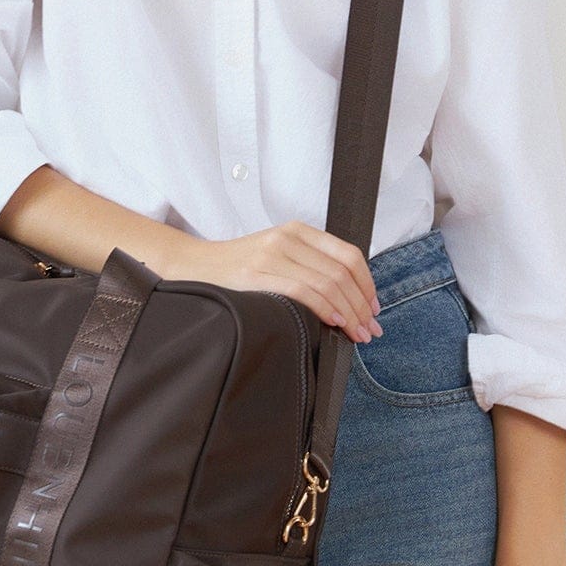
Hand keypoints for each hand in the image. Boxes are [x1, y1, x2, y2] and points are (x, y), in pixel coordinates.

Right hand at [179, 221, 383, 343]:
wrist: (192, 266)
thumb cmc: (236, 268)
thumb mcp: (276, 255)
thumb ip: (308, 266)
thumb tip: (347, 300)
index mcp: (297, 231)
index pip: (348, 255)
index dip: (367, 284)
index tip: (373, 308)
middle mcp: (288, 238)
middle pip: (342, 272)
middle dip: (362, 305)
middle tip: (370, 329)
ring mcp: (272, 255)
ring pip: (328, 284)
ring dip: (349, 313)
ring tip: (357, 333)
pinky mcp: (257, 274)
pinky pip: (304, 292)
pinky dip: (326, 309)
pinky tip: (335, 323)